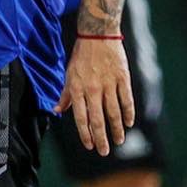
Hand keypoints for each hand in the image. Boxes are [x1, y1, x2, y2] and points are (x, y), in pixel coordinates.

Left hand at [58, 37, 134, 155]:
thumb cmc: (81, 56)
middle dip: (101, 138)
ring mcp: (109, 84)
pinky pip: (126, 99)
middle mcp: (92, 89)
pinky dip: (128, 113)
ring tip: (119, 140)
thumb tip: (56, 111)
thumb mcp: (69, 74)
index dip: (85, 133)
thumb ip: (65, 95)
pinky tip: (129, 123)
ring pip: (114, 112)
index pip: (81, 117)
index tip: (89, 145)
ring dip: (117, 129)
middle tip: (105, 151)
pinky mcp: (122, 78)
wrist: (98, 34)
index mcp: (77, 89)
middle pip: (98, 119)